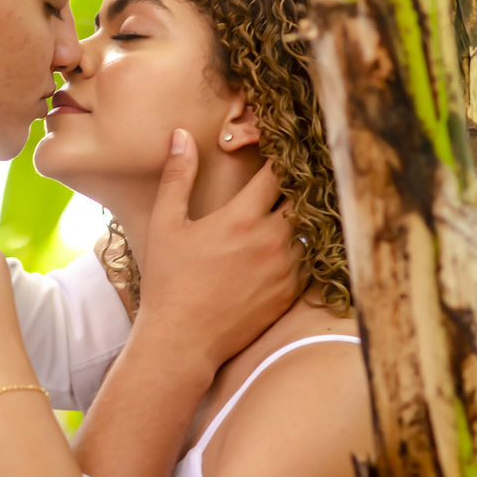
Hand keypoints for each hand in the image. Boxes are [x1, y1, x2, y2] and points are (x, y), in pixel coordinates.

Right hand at [137, 129, 300, 370]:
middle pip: (303, 199)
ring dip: (302, 218)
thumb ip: (177, 176)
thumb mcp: (166, 224)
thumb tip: (181, 136)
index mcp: (242, 218)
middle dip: (298, 186)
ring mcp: (286, 270)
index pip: (277, 174)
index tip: (279, 150)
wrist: (183, 340)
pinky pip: (310, 261)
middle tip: (292, 177)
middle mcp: (272, 241)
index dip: (281, 158)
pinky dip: (303, 249)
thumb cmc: (169, 281)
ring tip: (293, 209)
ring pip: (311, 230)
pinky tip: (289, 246)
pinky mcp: (291, 294)